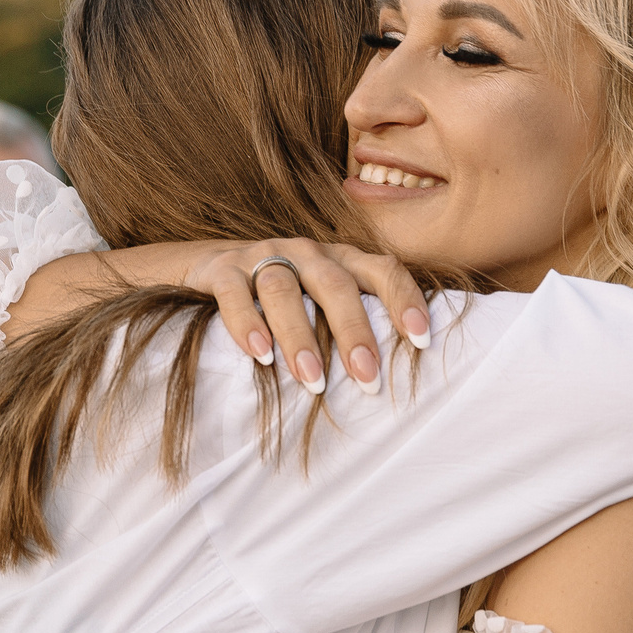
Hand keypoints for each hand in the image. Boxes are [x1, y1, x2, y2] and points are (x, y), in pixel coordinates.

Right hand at [181, 239, 431, 397]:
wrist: (210, 266)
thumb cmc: (284, 296)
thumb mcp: (322, 301)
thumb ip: (354, 321)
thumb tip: (391, 377)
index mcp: (341, 260)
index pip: (383, 270)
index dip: (405, 300)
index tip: (421, 340)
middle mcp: (307, 253)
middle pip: (336, 285)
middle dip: (354, 332)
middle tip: (368, 377)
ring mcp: (263, 256)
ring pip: (284, 289)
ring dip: (300, 336)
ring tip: (313, 379)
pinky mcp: (223, 269)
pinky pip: (235, 293)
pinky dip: (248, 324)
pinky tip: (260, 355)